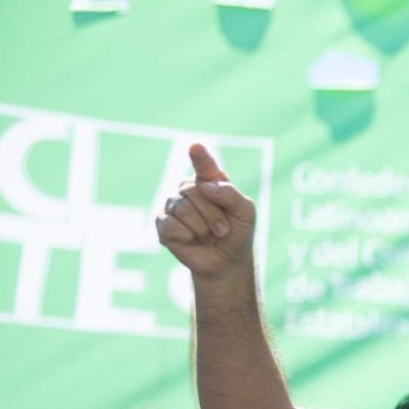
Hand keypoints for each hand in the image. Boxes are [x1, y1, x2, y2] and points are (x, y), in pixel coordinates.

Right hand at [155, 144, 256, 278]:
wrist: (226, 261)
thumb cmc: (237, 232)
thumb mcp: (245, 213)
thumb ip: (230, 195)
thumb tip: (205, 187)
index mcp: (210, 180)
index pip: (204, 165)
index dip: (200, 157)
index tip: (196, 147)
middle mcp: (188, 189)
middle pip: (194, 191)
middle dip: (214, 215)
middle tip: (223, 229)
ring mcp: (173, 205)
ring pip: (182, 208)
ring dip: (202, 227)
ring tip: (210, 235)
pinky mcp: (163, 224)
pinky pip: (171, 225)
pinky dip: (186, 236)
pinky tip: (192, 239)